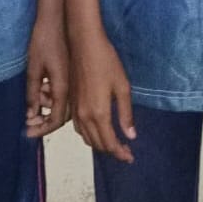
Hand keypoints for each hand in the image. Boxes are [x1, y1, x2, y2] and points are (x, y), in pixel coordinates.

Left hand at [25, 9, 69, 137]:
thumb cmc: (44, 39)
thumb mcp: (34, 68)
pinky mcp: (74, 71)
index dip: (42, 129)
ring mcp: (75, 78)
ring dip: (49, 108)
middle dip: (45, 121)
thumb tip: (31, 115)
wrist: (58, 15)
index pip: (56, 119)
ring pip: (65, 104)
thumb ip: (33, 94)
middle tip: (29, 122)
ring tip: (35, 101)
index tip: (28, 132)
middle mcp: (72, 86)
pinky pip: (66, 93)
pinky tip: (44, 88)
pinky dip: (54, 97)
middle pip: (63, 115)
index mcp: (63, 87)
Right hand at [70, 33, 135, 162]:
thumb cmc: (106, 62)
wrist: (84, 44)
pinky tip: (97, 130)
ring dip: (100, 144)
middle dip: (112, 151)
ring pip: (86, 138)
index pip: (109, 143)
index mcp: (98, 114)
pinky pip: (79, 128)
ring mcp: (75, 110)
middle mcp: (84, 116)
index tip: (130, 157)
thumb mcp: (122, 87)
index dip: (120, 153)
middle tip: (126, 151)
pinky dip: (89, 135)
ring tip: (114, 142)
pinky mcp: (71, 103)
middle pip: (97, 144)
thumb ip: (126, 113)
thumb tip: (130, 136)